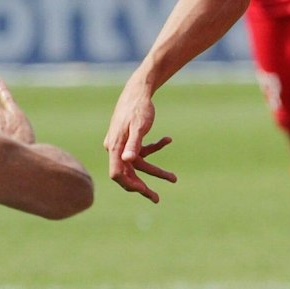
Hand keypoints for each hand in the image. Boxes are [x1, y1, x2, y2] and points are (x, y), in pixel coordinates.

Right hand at [103, 80, 176, 202]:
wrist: (138, 90)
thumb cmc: (139, 107)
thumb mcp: (140, 125)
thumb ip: (133, 144)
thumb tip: (127, 160)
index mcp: (115, 147)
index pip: (117, 174)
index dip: (129, 185)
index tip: (144, 191)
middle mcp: (115, 148)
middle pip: (127, 174)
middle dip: (142, 186)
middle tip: (157, 199)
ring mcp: (121, 145)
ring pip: (137, 165)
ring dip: (155, 171)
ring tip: (174, 178)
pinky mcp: (128, 140)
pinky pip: (141, 151)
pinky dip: (155, 148)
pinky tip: (168, 139)